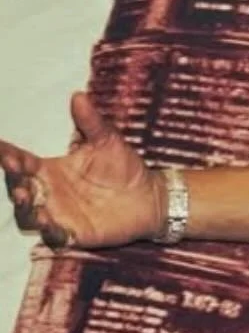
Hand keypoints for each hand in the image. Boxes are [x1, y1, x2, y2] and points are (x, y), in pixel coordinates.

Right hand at [1, 93, 163, 250]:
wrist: (150, 197)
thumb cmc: (125, 167)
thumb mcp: (109, 142)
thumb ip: (92, 123)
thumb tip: (79, 96)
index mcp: (51, 169)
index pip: (21, 161)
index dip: (8, 155)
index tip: (1, 148)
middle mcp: (49, 192)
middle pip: (19, 188)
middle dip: (13, 182)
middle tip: (16, 174)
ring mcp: (59, 214)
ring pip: (28, 216)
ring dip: (25, 209)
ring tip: (27, 199)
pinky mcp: (74, 234)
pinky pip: (54, 237)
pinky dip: (49, 232)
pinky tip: (49, 224)